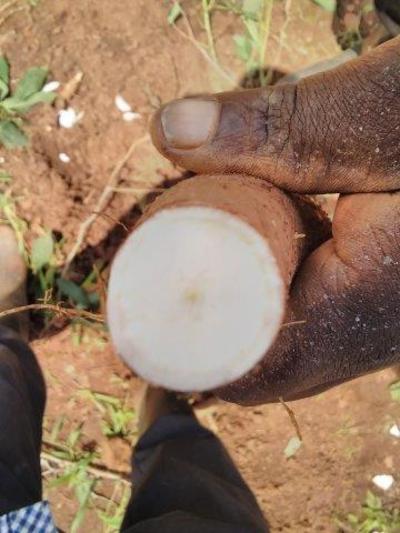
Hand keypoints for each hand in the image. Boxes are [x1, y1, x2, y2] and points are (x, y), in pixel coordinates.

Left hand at [149, 37, 399, 404]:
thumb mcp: (384, 114)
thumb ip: (278, 125)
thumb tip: (167, 128)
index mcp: (378, 305)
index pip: (260, 368)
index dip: (190, 356)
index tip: (140, 322)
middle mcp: (386, 331)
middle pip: (271, 360)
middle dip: (211, 328)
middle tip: (163, 281)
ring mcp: (390, 319)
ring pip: (294, 337)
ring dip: (243, 308)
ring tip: (201, 264)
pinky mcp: (387, 297)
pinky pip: (317, 314)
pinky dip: (278, 289)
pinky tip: (264, 251)